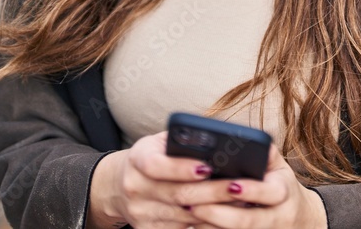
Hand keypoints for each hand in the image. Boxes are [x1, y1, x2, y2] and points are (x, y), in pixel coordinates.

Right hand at [87, 131, 235, 228]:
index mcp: (137, 159)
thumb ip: (184, 139)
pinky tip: (224, 216)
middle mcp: (135, 188)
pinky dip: (205, 224)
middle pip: (177, 194)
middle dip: (212, 191)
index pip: (156, 165)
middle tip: (238, 186)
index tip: (208, 167)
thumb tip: (219, 140)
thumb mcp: (161, 141)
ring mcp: (140, 213)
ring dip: (214, 210)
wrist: (119, 185)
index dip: (182, 168)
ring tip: (240, 201)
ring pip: (183, 215)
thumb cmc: (153, 156)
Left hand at [184, 145, 327, 228]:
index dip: (252, 190)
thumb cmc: (280, 184)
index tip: (231, 184)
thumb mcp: (278, 166)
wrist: (298, 219)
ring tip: (188, 214)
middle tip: (193, 204)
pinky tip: (194, 226)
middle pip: (248, 220)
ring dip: (210, 226)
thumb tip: (243, 135)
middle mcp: (277, 216)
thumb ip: (264, 151)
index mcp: (283, 191)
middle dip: (220, 213)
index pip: (270, 192)